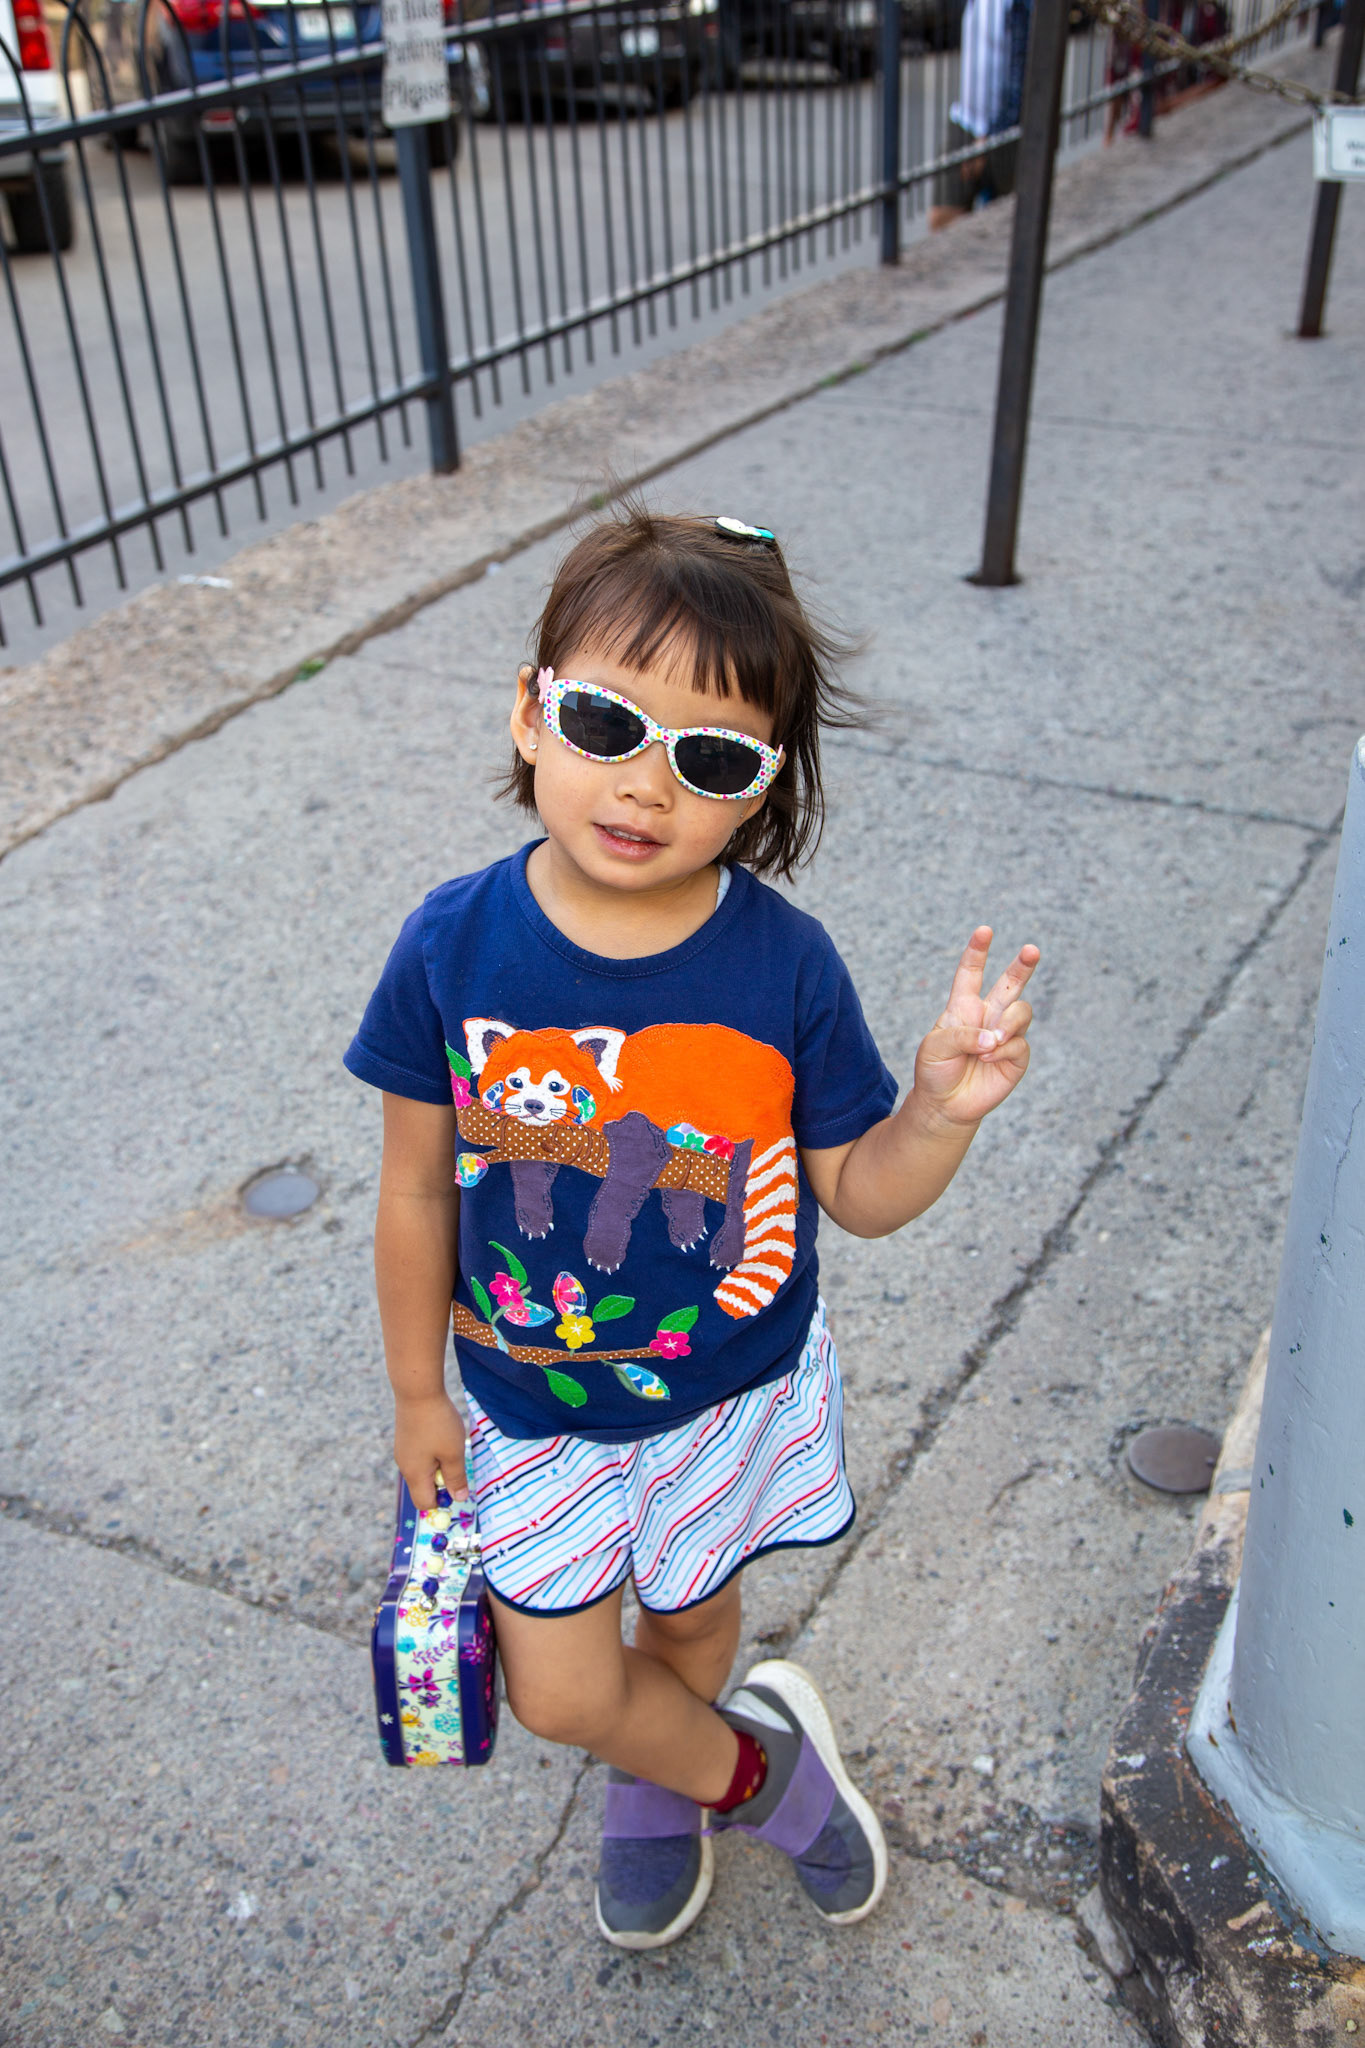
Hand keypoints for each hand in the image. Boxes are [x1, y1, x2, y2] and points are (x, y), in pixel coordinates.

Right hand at [393, 1390, 468, 1511]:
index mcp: (415, 1475)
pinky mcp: (406, 1438)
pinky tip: (441, 1433)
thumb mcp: (453, 1453)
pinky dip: (433, 1452)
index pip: (425, 1504)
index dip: (443, 1501)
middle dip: (443, 1481)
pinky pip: (421, 1455)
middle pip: (424, 1487)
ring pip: (424, 1470)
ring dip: (440, 1464)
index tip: (458, 1485)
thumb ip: (456, 1478)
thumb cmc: (438, 1423)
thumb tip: (459, 1498)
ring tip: (449, 1444)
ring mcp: (403, 1451)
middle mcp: (405, 1466)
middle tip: (456, 1460)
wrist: (417, 1390)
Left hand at [913, 926, 1038, 1129]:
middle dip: (1023, 966)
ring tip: (992, 1041)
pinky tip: (989, 1058)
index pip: (971, 973)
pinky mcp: (1016, 1057)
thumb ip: (962, 1035)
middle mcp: (987, 1016)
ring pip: (1021, 1012)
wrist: (945, 1105)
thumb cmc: (935, 1070)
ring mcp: (1004, 1035)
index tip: (984, 930)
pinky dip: (1005, 1050)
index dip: (978, 951)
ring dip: (1009, 1023)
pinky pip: (1020, 1044)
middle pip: (1010, 984)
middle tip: (1032, 950)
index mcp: (963, 1006)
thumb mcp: (935, 1047)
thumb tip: (994, 1038)